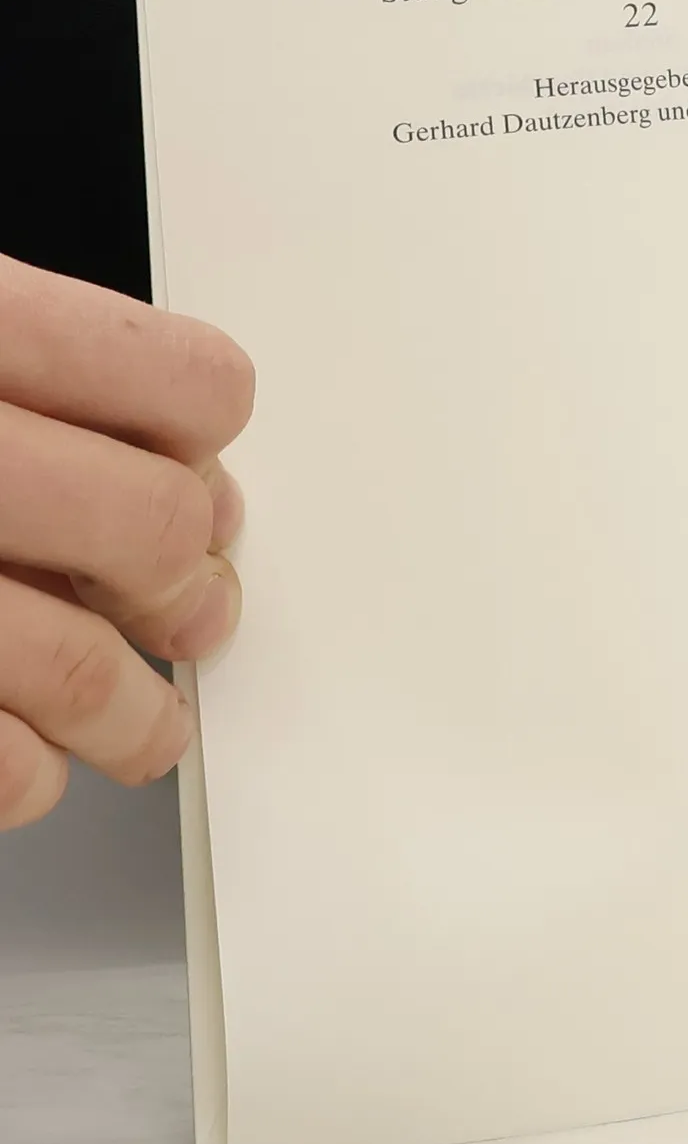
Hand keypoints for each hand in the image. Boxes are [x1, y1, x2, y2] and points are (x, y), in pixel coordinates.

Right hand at [0, 257, 251, 829]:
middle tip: (191, 610)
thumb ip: (24, 370)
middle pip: (155, 524)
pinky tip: (27, 758)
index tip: (198, 472)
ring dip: (136, 715)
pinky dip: (26, 773)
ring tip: (144, 727)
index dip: (207, 441)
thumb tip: (171, 459)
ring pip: (83, 665)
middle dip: (188, 584)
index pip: (184, 383)